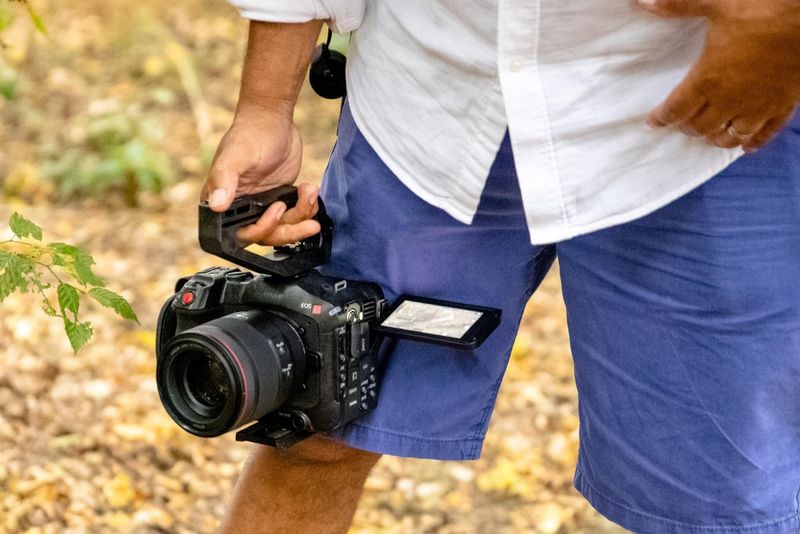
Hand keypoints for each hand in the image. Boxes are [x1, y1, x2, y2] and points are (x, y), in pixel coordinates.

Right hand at [202, 106, 320, 245]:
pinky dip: (307, 207)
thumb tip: (216, 205)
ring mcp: (263, 205)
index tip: (278, 209)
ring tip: (310, 192)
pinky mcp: (281, 199)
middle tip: (310, 223)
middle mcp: (242, 208)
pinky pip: (296, 215)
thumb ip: (224, 179)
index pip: (242, 233)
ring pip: (285, 228)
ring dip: (302, 215)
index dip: (262, 229)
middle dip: (290, 232)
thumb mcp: (236, 154)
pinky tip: (310, 190)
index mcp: (224, 202)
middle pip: (268, 236)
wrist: (272, 119)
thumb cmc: (249, 133)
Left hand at [639, 0, 799, 151]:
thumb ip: (677, 6)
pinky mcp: (783, 104)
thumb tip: (643, 2)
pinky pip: (766, 132)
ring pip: (730, 136)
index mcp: (707, 80)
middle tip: (682, 122)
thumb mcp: (715, 2)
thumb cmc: (762, 7)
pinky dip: (753, 142)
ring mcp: (758, 106)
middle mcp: (730, 100)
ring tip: (710, 134)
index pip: (675, 110)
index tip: (653, 121)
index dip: (660, 118)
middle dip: (687, 127)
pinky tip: (746, 147)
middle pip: (700, 127)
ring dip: (717, 137)